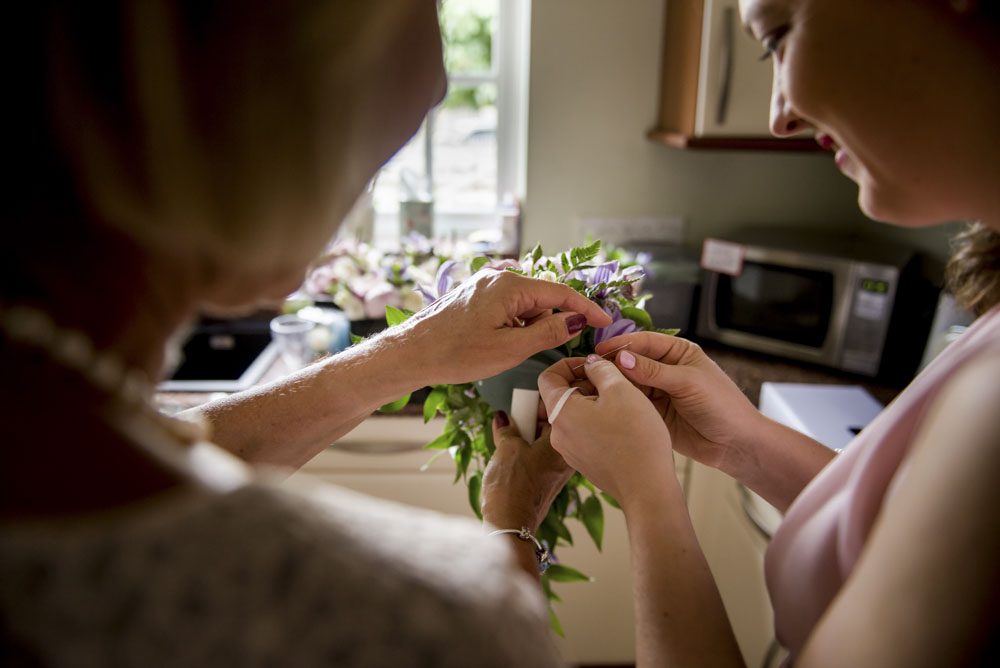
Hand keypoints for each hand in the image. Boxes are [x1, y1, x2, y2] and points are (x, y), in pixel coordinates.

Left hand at [403, 269, 611, 384]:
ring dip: (532, 324)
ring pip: (525, 302)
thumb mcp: (510, 349)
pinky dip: (517, 322)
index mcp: (510, 285)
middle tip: (561, 344)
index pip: (561, 293)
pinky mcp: (475, 294)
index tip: (606, 323)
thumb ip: (548, 332)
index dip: (586, 309)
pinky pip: (508, 305)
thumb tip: (575, 320)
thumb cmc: (456, 354)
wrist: (410, 354)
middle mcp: (498, 276)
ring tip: (518, 349)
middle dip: (556, 319)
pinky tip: (504, 342)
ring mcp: (484, 284)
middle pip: (544, 296)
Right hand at [481, 412, 573, 532]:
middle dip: (530, 423)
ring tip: (507, 440)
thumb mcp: (507, 447)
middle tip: (512, 422)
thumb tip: (504, 418)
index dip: (537, 405)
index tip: (521, 404)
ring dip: (525, 439)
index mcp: (562, 444)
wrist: (510, 523)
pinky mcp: (546, 485)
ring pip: (542, 445)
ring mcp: (557, 473)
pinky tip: (509, 458)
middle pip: (550, 428)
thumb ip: (507, 428)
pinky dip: (525, 455)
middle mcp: (565, 458)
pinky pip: (537, 460)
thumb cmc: (513, 485)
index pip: (556, 412)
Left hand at [537, 355, 673, 505]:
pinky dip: (598, 423)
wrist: (647, 488)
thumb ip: (601, 369)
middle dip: (586, 383)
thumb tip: (591, 363)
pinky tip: (623, 425)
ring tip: (623, 404)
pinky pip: (584, 434)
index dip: (569, 364)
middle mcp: (558, 434)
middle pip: (562, 397)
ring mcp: (570, 451)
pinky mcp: (584, 463)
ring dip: (594, 403)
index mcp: (560, 412)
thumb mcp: (621, 390)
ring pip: (575, 415)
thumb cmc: (635, 438)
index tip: (593, 365)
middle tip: (615, 382)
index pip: (548, 377)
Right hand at [593, 332, 763, 470]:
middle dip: (613, 365)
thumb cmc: (722, 405)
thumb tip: (621, 358)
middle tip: (588, 370)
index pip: (644, 342)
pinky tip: (601, 403)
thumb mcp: (688, 383)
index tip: (600, 349)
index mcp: (678, 353)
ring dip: (612, 385)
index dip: (621, 345)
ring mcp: (659, 392)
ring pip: (629, 384)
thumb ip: (654, 371)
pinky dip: (618, 402)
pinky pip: (631, 404)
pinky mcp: (653, 413)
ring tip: (590, 387)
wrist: (735, 444)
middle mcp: (666, 369)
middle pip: (632, 362)